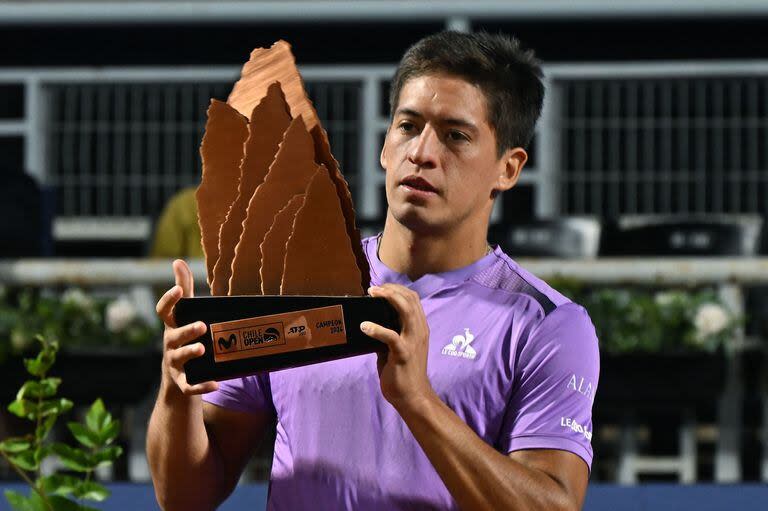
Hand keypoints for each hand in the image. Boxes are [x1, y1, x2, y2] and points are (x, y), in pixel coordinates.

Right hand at [155, 259, 218, 395]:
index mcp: (171, 327)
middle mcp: (170, 345)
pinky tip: (216, 384)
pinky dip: (201, 385)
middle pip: (174, 337)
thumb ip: (183, 288)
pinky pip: (190, 386)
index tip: (178, 291)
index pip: (164, 313)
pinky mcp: (183, 383)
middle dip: (186, 330)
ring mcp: (175, 364)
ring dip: (190, 353)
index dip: (169, 301)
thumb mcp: (184, 314)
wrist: (178, 378)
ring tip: (202, 349)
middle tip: (202, 325)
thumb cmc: (183, 336)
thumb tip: (177, 261)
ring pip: (179, 359)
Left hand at [360, 284, 435, 411]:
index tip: (380, 287)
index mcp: (420, 328)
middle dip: (391, 289)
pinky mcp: (404, 353)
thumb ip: (388, 334)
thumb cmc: (402, 373)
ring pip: (406, 311)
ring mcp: (413, 341)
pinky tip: (364, 326)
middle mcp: (420, 331)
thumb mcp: (397, 348)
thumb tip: (369, 322)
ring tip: (371, 295)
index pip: (413, 299)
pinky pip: (391, 336)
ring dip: (388, 299)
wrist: (413, 397)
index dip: (397, 289)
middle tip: (373, 289)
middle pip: (411, 299)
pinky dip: (376, 329)